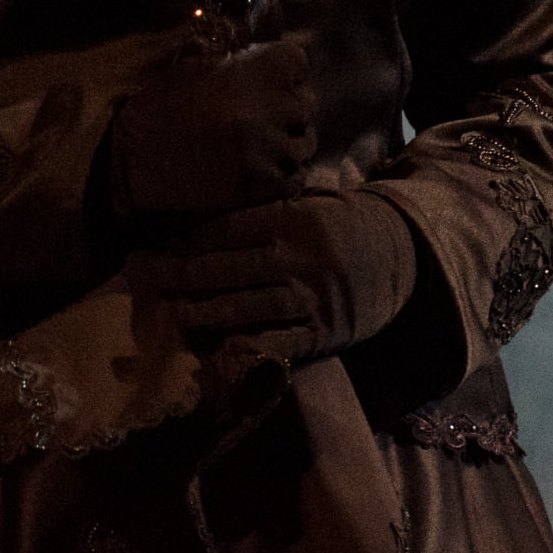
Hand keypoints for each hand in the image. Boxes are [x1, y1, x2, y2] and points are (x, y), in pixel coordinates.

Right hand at [110, 38, 314, 216]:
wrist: (133, 163)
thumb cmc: (158, 109)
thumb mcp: (189, 68)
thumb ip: (224, 55)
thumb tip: (239, 38)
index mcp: (255, 69)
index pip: (298, 62)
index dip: (286, 72)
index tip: (272, 82)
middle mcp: (270, 106)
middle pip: (306, 105)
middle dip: (288, 110)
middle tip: (264, 119)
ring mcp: (271, 148)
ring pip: (304, 143)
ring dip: (288, 144)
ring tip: (263, 147)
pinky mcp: (265, 184)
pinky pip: (296, 176)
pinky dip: (285, 174)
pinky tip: (262, 170)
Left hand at [130, 189, 419, 366]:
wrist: (408, 255)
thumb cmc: (346, 224)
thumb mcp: (314, 202)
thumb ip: (270, 208)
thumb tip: (208, 220)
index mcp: (297, 217)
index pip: (232, 228)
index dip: (190, 238)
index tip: (157, 245)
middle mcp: (304, 256)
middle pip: (232, 266)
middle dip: (183, 273)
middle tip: (144, 278)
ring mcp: (316, 297)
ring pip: (251, 305)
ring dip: (207, 310)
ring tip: (173, 313)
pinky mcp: (327, 332)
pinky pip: (283, 341)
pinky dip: (252, 346)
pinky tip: (221, 350)